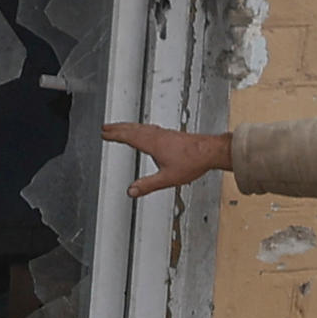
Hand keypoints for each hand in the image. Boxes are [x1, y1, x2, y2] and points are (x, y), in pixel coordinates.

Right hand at [102, 121, 239, 198]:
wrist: (211, 151)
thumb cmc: (193, 162)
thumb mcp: (167, 178)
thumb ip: (148, 185)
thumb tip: (132, 191)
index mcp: (153, 143)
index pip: (128, 136)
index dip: (115, 134)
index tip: (104, 133)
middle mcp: (158, 135)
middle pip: (133, 128)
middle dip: (118, 127)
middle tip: (106, 127)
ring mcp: (165, 133)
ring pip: (141, 127)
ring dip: (128, 126)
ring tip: (120, 127)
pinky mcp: (171, 135)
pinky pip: (150, 128)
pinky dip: (141, 128)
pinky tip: (145, 132)